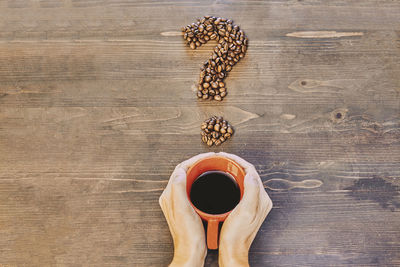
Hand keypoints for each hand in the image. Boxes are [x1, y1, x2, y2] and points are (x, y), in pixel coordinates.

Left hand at [159, 152, 215, 266]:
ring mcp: (178, 201)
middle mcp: (172, 196)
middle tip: (211, 158)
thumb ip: (178, 189)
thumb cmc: (188, 234)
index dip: (194, 160)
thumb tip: (179, 171)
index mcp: (170, 195)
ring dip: (198, 170)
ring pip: (188, 179)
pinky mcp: (185, 206)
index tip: (207, 156)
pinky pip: (192, 187)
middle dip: (197, 162)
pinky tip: (209, 182)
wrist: (191, 251)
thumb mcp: (183, 209)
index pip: (180, 169)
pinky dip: (200, 181)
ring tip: (211, 166)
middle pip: (184, 172)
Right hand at [217, 152, 272, 266]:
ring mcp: (252, 203)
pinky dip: (231, 180)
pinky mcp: (245, 207)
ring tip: (221, 165)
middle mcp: (259, 199)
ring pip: (244, 179)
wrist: (232, 250)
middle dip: (234, 163)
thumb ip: (252, 191)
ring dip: (233, 170)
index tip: (225, 156)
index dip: (237, 160)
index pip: (251, 171)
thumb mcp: (245, 211)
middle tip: (221, 158)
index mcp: (261, 198)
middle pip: (248, 173)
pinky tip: (222, 181)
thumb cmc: (237, 234)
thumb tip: (251, 173)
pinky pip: (239, 187)